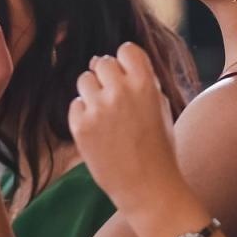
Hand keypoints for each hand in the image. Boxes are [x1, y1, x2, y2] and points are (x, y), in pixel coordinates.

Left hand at [69, 42, 179, 215]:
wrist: (148, 186)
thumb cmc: (159, 148)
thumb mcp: (162, 107)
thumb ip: (143, 81)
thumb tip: (115, 60)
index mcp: (145, 83)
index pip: (125, 50)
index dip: (125, 62)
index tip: (126, 77)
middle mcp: (120, 91)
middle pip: (102, 63)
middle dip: (107, 77)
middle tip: (115, 100)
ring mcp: (98, 108)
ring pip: (84, 80)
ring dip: (92, 93)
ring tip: (106, 116)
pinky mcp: (80, 126)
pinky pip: (75, 105)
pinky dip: (83, 114)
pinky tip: (98, 131)